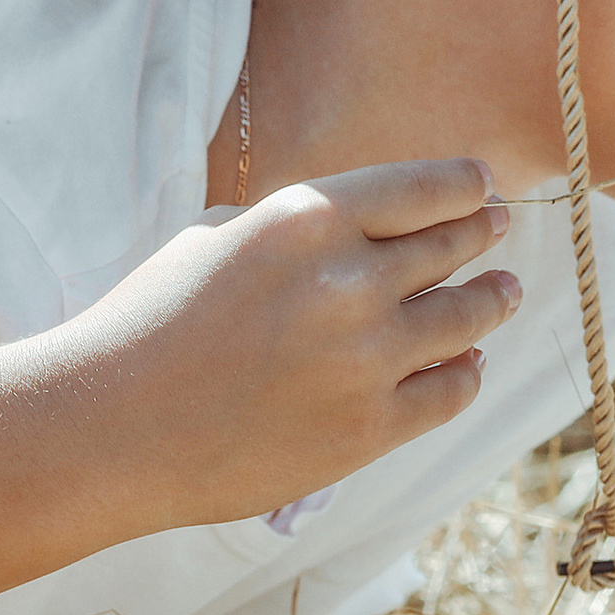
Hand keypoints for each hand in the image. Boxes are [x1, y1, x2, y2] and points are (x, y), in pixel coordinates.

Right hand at [64, 155, 523, 529]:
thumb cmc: (151, 325)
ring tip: (505, 291)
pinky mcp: (372, 428)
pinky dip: (465, 371)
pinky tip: (469, 361)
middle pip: (450, 248)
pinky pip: (450, 390)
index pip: (420, 190)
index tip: (483, 186)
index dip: (463, 186)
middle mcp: (349, 282)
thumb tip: (368, 225)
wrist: (109, 427)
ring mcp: (368, 359)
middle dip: (481, 234)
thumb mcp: (217, 239)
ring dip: (492, 300)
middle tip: (500, 227)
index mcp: (306, 221)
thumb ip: (295, 227)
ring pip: (465, 319)